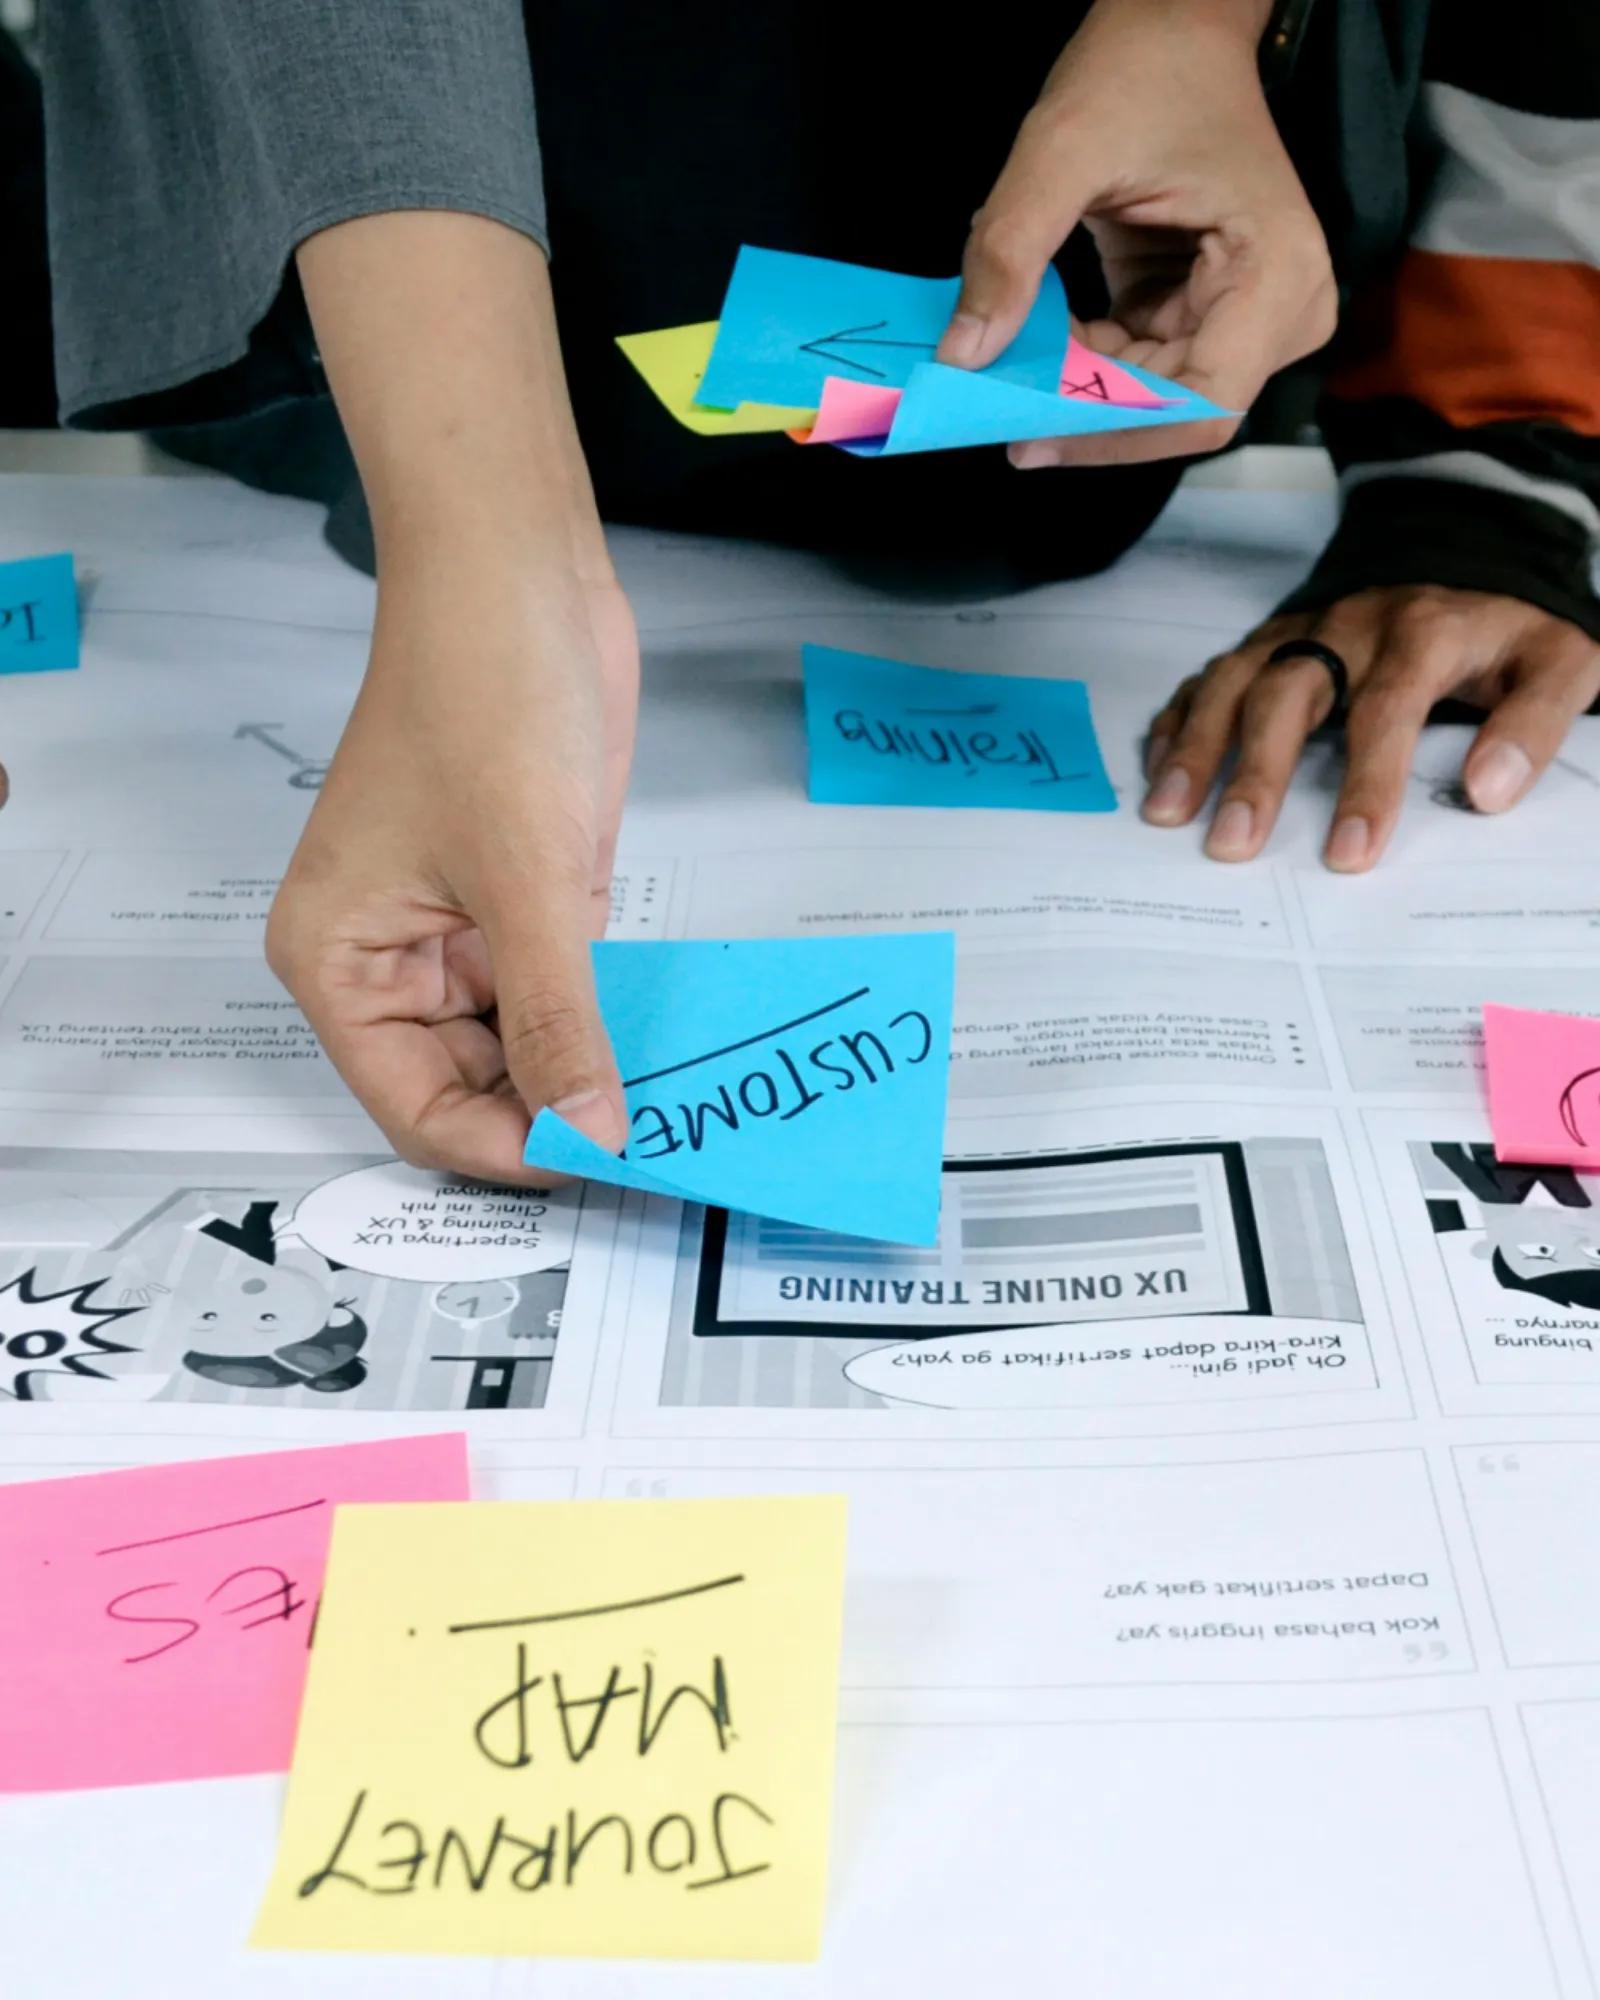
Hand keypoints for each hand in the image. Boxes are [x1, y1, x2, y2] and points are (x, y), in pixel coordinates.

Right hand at [267, 550, 637, 1178]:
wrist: (521, 574)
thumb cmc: (484, 695)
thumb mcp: (525, 879)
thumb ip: (556, 1018)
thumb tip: (589, 1133)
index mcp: (341, 961)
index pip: (415, 1106)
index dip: (501, 1149)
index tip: (596, 1166)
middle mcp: (392, 958)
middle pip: (469, 1088)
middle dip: (552, 1116)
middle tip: (649, 1145)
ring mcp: (462, 932)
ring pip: (523, 1046)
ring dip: (587, 1073)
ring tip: (669, 1104)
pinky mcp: (524, 902)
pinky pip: (561, 991)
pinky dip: (606, 1019)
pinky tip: (666, 1047)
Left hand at [936, 0, 1334, 465]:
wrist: (1175, 25)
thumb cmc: (1143, 67)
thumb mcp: (1060, 150)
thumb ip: (1009, 252)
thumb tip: (965, 354)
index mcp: (1276, 275)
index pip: (1199, 406)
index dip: (1112, 435)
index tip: (1030, 437)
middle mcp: (1283, 310)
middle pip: (1174, 411)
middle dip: (1084, 410)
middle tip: (996, 400)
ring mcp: (1250, 318)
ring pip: (1151, 399)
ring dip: (1077, 387)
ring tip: (1010, 356)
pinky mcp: (1207, 315)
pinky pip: (1140, 369)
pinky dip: (1084, 362)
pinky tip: (1040, 334)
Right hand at [1142, 586, 1599, 869]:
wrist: (1470, 540)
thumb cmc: (1510, 624)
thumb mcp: (1562, 659)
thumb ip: (1536, 722)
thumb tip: (1488, 791)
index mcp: (1423, 633)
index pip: (1386, 709)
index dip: (1367, 784)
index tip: (1349, 856)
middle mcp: (1347, 627)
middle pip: (1286, 693)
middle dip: (1254, 772)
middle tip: (1231, 845)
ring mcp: (1299, 630)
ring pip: (1233, 680)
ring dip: (1195, 747)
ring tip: (1167, 812)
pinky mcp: (1270, 638)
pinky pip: (1211, 674)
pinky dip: (1178, 719)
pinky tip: (1158, 768)